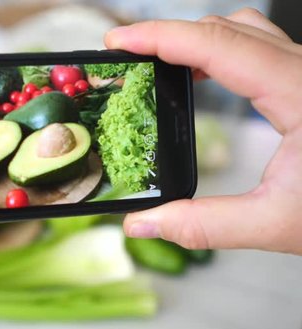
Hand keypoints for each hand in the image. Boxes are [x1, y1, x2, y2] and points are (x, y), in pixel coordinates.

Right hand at [106, 8, 301, 254]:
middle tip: (126, 54)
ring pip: (245, 31)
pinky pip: (257, 47)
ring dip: (194, 38)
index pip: (217, 44)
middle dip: (168, 34)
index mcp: (298, 93)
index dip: (161, 37)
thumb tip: (142, 224)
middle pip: (226, 27)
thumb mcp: (279, 224)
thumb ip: (204, 225)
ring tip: (156, 60)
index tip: (119, 43)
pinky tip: (200, 74)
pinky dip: (217, 50)